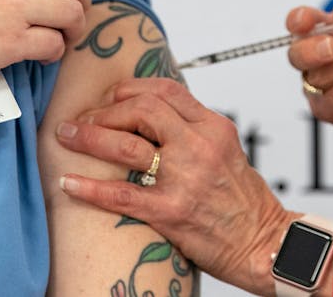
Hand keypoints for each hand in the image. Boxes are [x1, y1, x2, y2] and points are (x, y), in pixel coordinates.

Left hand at [55, 78, 295, 295]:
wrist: (266, 244)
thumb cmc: (246, 203)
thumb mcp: (227, 151)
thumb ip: (194, 132)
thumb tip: (152, 118)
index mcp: (214, 127)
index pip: (166, 90)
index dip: (130, 88)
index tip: (109, 97)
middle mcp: (199, 145)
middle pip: (141, 109)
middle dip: (104, 111)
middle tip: (82, 120)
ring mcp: (185, 178)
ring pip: (126, 145)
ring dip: (89, 137)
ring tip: (66, 136)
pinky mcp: (172, 211)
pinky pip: (121, 195)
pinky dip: (90, 188)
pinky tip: (69, 183)